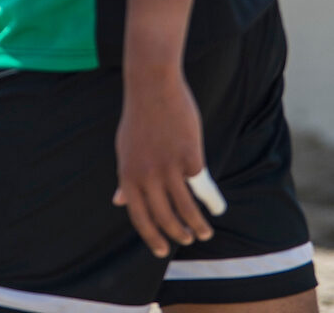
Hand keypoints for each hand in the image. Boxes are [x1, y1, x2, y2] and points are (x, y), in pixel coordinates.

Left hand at [113, 70, 214, 257]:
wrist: (152, 85)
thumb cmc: (139, 117)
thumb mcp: (124, 148)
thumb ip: (125, 177)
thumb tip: (118, 202)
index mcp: (128, 175)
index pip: (139, 217)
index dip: (152, 237)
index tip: (161, 251)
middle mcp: (147, 176)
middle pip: (166, 218)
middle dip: (179, 234)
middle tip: (189, 239)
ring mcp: (170, 167)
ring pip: (188, 208)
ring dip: (199, 225)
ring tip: (206, 231)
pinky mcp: (191, 157)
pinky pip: (202, 186)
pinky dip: (211, 200)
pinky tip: (217, 206)